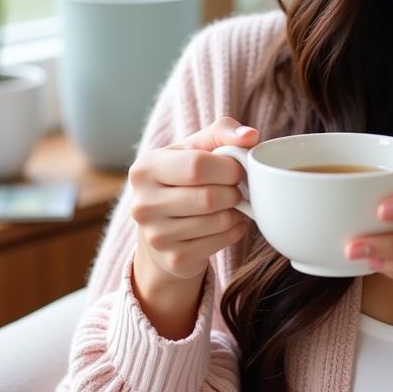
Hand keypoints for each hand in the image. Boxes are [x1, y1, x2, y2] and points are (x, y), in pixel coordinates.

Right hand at [129, 116, 259, 283]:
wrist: (163, 227)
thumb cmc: (184, 178)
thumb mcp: (196, 148)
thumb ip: (222, 132)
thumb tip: (250, 136)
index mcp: (145, 168)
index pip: (197, 166)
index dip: (228, 167)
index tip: (237, 169)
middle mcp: (142, 204)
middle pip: (209, 197)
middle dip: (234, 192)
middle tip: (236, 189)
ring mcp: (156, 236)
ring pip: (218, 221)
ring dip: (236, 212)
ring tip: (232, 205)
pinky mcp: (174, 259)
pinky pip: (221, 242)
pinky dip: (235, 230)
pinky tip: (228, 223)